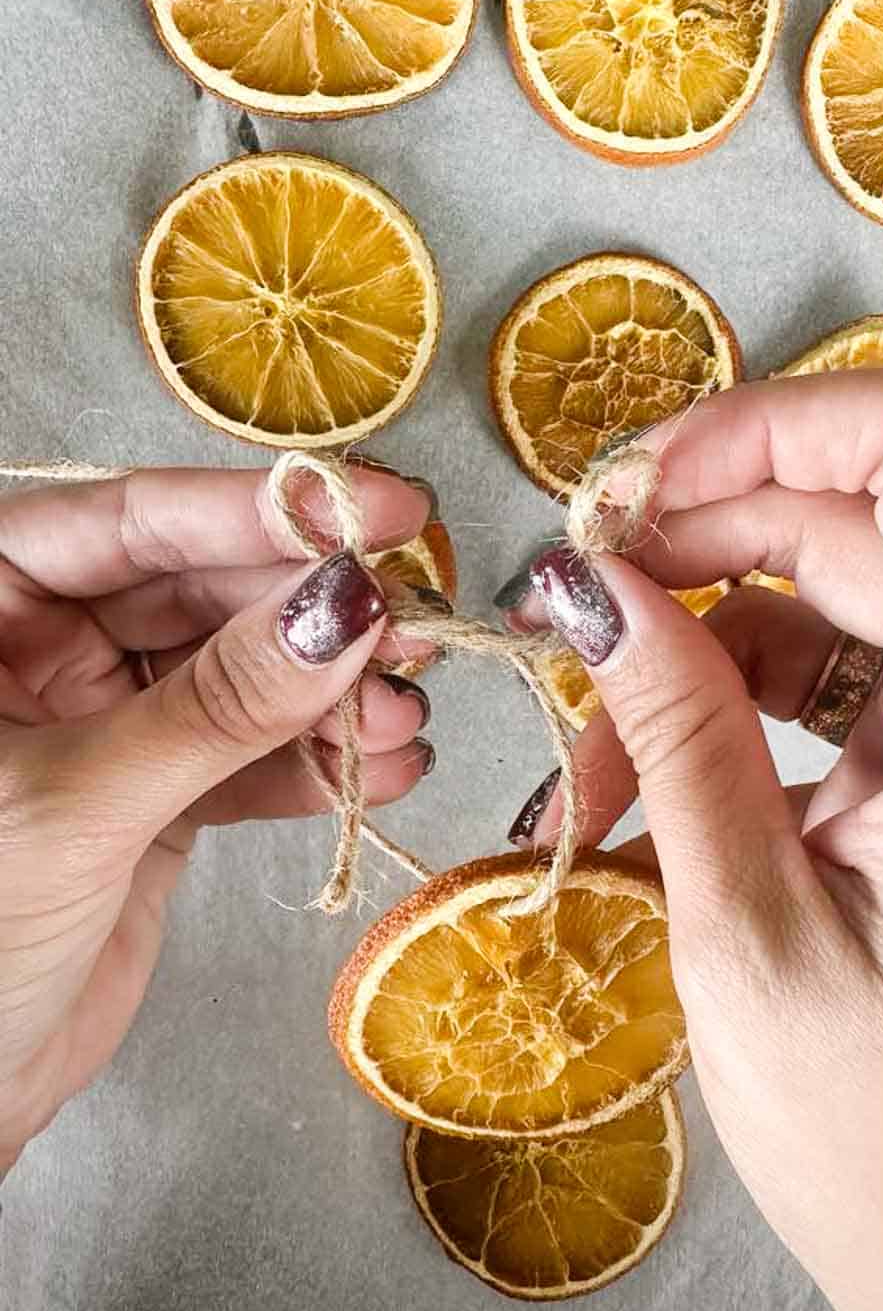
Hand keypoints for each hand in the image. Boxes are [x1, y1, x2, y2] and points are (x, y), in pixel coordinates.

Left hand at [0, 463, 435, 1169]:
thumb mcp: (80, 801)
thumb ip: (217, 704)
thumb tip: (345, 607)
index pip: (130, 521)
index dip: (261, 509)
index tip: (383, 509)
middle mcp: (39, 646)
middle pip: (203, 593)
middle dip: (313, 617)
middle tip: (415, 630)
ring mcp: (100, 721)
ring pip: (238, 677)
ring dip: (330, 699)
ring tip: (402, 722)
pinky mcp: (150, 797)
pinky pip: (245, 758)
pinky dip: (314, 766)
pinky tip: (382, 770)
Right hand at [504, 371, 882, 1310]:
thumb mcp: (755, 937)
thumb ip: (675, 731)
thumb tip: (591, 583)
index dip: (771, 423)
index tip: (629, 486)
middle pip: (873, 519)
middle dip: (704, 544)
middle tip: (568, 613)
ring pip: (848, 602)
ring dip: (705, 648)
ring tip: (588, 758)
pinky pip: (851, 688)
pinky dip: (741, 715)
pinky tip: (647, 788)